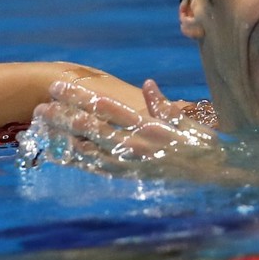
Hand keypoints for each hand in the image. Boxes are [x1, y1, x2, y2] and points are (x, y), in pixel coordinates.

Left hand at [30, 79, 224, 177]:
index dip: (80, 95)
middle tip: (43, 105)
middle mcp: (137, 143)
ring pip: (90, 147)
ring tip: (46, 124)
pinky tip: (65, 151)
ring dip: (65, 134)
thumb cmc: (203, 143)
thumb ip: (164, 104)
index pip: (107, 106)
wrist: (215, 175)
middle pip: (92, 125)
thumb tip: (148, 84)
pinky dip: (80, 158)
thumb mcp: (186, 120)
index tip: (60, 86)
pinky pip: (100, 167)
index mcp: (149, 124)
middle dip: (65, 113)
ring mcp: (132, 161)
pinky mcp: (132, 175)